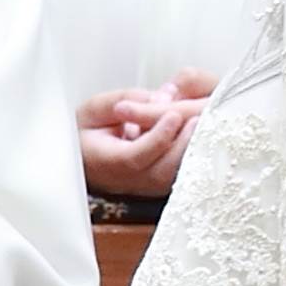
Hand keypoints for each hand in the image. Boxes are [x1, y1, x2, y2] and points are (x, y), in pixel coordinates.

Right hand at [79, 84, 205, 196]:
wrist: (81, 155)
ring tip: (204, 126)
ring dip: (190, 153)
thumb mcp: (94, 108)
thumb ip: (125, 100)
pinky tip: (201, 138)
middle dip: (182, 145)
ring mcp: (141, 186)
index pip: (136, 156)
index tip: (174, 114)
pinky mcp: (153, 185)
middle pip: (160, 173)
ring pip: (171, 179)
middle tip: (198, 119)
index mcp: (105, 161)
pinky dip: (189, 158)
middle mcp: (124, 179)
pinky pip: (175, 177)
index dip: (158, 136)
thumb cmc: (84, 131)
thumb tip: (156, 98)